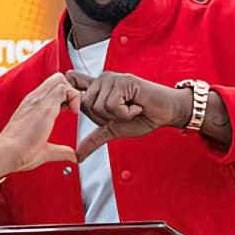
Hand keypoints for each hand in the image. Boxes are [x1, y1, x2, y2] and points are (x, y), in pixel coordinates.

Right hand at [0, 73, 80, 174]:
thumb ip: (60, 150)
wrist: (6, 154)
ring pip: (59, 79)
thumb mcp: (44, 148)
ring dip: (71, 93)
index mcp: (32, 105)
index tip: (69, 111)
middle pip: (57, 78)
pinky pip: (63, 89)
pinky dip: (73, 97)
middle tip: (72, 108)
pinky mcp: (43, 107)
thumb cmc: (18, 152)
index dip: (65, 96)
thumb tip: (72, 156)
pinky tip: (73, 112)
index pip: (52, 87)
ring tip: (72, 111)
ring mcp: (37, 100)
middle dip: (69, 89)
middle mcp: (34, 99)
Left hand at [66, 71, 187, 161]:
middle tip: (122, 113)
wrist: (165, 112)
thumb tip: (77, 156)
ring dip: (117, 115)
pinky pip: (112, 105)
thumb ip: (94, 139)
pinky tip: (137, 106)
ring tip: (130, 109)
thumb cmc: (142, 117)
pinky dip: (126, 112)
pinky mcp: (123, 81)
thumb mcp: (112, 130)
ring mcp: (112, 79)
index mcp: (97, 88)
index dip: (69, 87)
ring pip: (98, 106)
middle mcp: (102, 80)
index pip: (73, 81)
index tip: (72, 93)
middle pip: (84, 105)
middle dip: (103, 117)